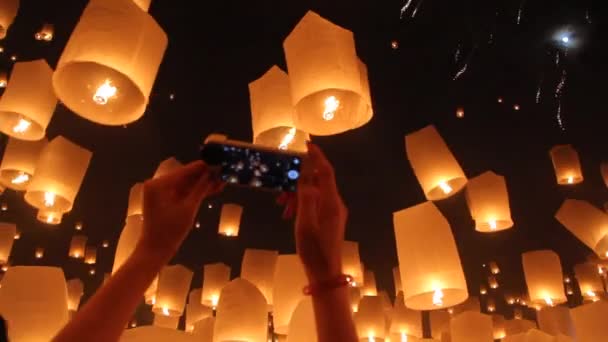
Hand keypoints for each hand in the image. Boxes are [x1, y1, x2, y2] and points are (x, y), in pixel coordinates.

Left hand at [139, 161, 222, 257]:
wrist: (156, 250)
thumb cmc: (171, 230)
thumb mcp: (189, 208)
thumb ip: (201, 188)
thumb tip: (214, 173)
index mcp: (159, 183)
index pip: (186, 171)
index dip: (204, 168)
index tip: (220, 164)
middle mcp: (158, 184)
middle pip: (186, 176)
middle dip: (205, 176)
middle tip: (224, 174)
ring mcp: (161, 192)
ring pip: (186, 185)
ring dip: (202, 185)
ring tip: (222, 182)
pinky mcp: (165, 200)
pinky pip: (182, 192)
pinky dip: (195, 193)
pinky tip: (212, 190)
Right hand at [295, 143, 347, 283]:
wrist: (325, 273)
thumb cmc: (314, 250)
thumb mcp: (304, 223)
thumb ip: (305, 197)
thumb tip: (305, 174)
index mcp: (331, 202)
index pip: (325, 171)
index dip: (317, 156)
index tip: (307, 144)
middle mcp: (335, 203)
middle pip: (318, 180)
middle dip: (299, 180)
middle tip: (281, 188)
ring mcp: (333, 212)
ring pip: (314, 192)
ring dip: (297, 194)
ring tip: (281, 206)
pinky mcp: (329, 219)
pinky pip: (315, 203)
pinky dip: (301, 203)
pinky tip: (289, 214)